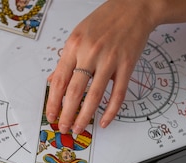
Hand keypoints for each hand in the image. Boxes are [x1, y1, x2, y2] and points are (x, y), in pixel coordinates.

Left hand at [46, 0, 156, 133]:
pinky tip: (104, 121)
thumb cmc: (105, 20)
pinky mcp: (127, 65)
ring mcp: (110, 60)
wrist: (135, 7)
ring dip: (86, 116)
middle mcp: (90, 53)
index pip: (60, 81)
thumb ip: (66, 60)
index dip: (54, 102)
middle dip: (67, 114)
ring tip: (79, 128)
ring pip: (95, 96)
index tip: (51, 116)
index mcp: (74, 46)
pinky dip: (111, 110)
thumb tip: (53, 82)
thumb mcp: (78, 35)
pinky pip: (118, 93)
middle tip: (64, 128)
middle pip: (75, 91)